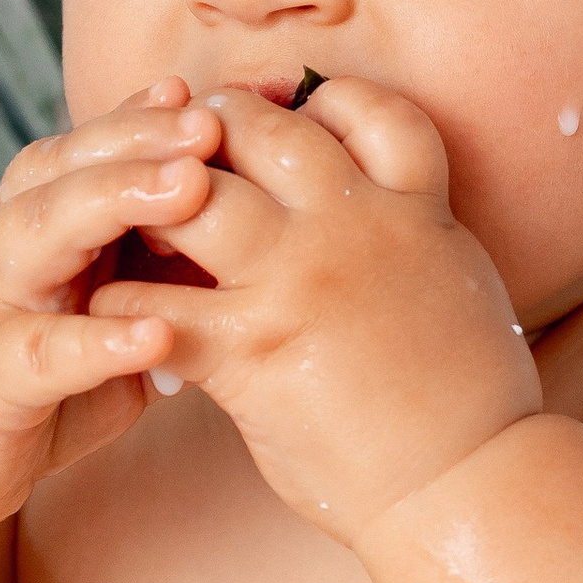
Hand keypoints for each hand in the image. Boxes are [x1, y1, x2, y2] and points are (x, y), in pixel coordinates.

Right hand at [0, 84, 216, 535]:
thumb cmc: (21, 373)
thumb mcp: (92, 307)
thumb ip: (149, 265)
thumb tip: (241, 222)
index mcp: (37, 223)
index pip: (89, 152)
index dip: (148, 122)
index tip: (217, 99)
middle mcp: (8, 246)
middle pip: (65, 171)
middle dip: (138, 139)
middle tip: (209, 124)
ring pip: (41, 233)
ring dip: (112, 201)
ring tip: (188, 188)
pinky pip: (41, 354)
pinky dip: (96, 343)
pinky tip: (153, 334)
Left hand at [84, 78, 539, 539]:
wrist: (469, 484)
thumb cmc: (470, 404)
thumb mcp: (458, 284)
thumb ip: (413, 235)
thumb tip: (384, 216)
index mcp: (415, 208)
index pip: (370, 109)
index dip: (321, 98)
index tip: (290, 111)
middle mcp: (354, 227)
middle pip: (264, 132)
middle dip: (215, 130)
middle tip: (183, 154)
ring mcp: (297, 282)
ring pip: (197, 198)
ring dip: (155, 203)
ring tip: (138, 225)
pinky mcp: (252, 349)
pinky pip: (159, 305)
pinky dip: (122, 305)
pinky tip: (112, 314)